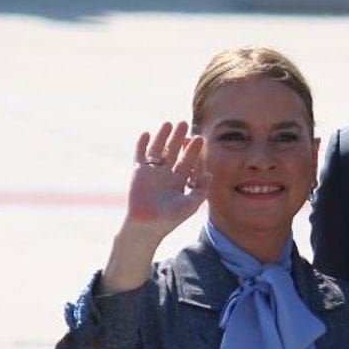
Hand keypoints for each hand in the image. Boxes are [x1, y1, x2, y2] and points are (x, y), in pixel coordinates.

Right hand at [125, 121, 209, 238]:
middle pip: (173, 152)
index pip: (187, 162)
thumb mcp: (191, 204)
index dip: (193, 150)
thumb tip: (210, 174)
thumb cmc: (170, 218)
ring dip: (163, 136)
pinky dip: (142, 144)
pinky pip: (140, 155)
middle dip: (179, 138)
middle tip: (185, 123)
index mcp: (178, 182)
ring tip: (169, 123)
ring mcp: (152, 173)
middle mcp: (166, 175)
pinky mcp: (138, 172)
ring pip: (158, 150)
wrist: (148, 225)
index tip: (199, 138)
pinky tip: (147, 133)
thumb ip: (202, 189)